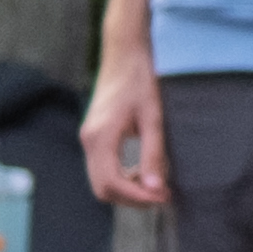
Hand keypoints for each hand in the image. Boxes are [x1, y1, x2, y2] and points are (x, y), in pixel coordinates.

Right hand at [80, 43, 167, 208]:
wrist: (124, 53)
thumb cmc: (140, 80)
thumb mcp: (152, 117)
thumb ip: (152, 154)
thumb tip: (155, 189)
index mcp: (100, 137)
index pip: (112, 183)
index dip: (138, 197)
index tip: (163, 196)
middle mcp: (89, 141)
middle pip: (103, 189)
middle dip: (132, 198)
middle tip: (161, 195)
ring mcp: (89, 139)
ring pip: (101, 182)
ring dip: (127, 189)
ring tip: (154, 183)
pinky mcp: (94, 137)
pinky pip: (103, 169)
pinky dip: (121, 178)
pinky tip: (141, 169)